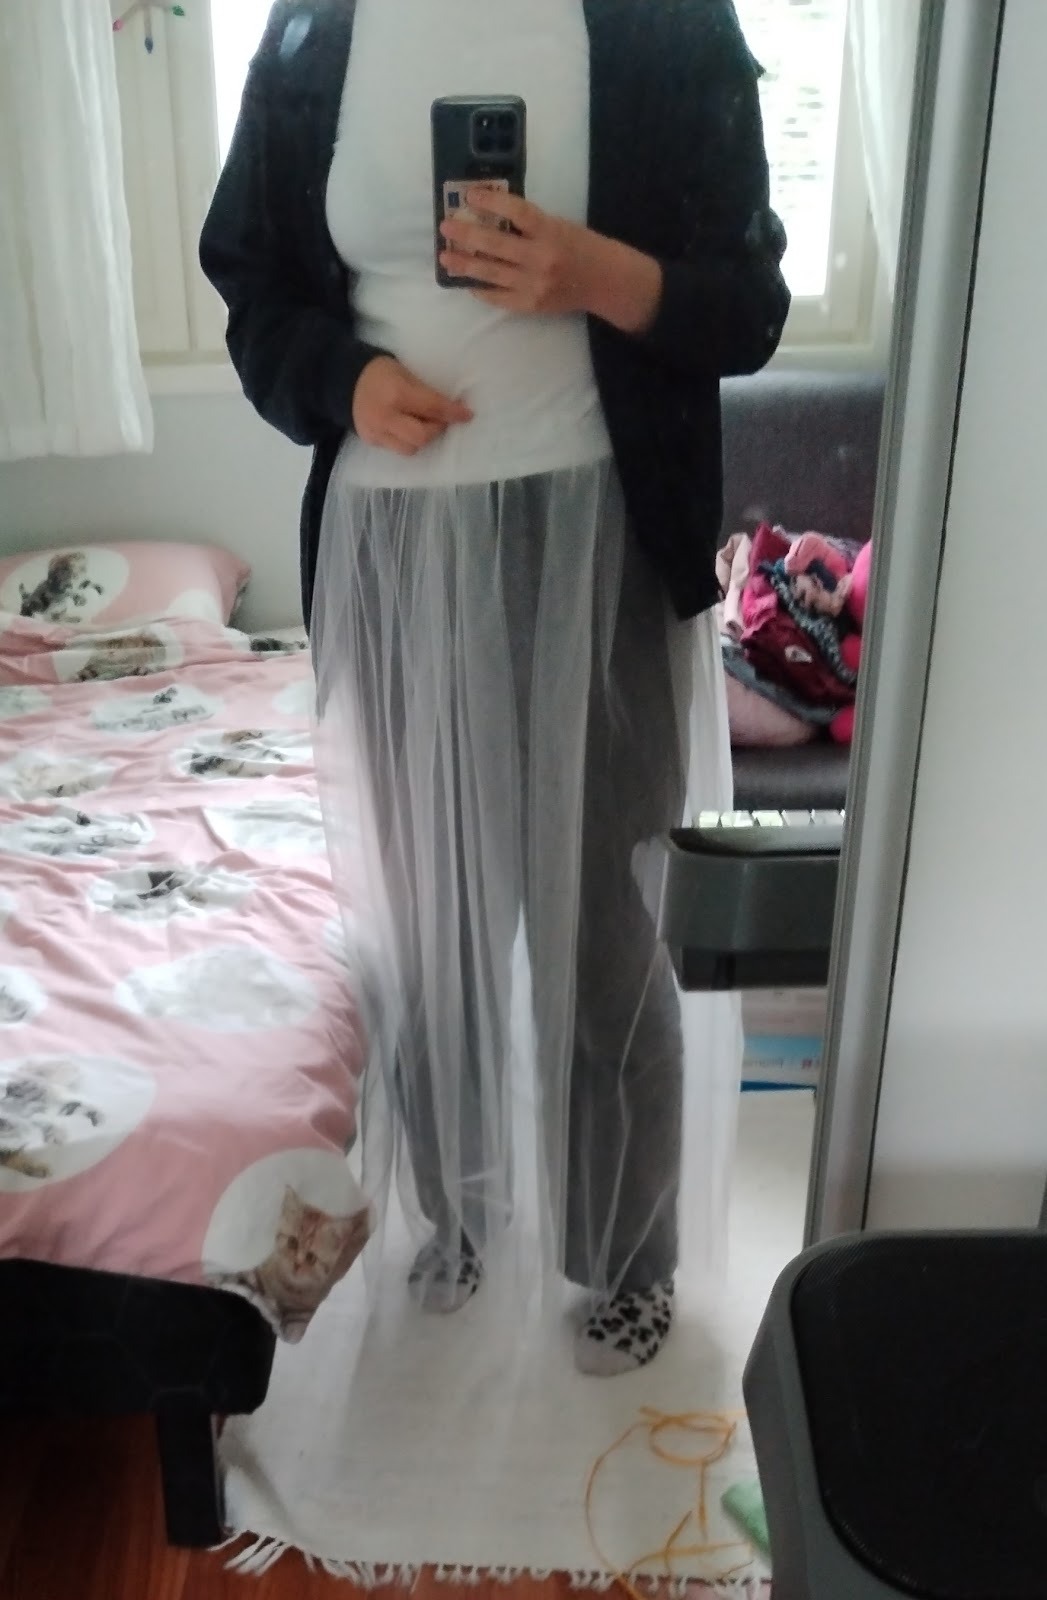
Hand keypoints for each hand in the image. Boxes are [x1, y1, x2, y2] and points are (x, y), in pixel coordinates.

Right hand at [352, 356, 471, 456]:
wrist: (343, 381)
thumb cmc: (380, 371)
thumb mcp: (404, 373)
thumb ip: (425, 392)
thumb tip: (450, 408)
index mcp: (396, 394)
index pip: (431, 408)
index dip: (452, 413)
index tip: (467, 415)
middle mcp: (385, 417)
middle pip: (422, 436)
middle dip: (435, 429)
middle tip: (439, 419)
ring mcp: (376, 432)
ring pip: (410, 448)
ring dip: (421, 438)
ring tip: (419, 423)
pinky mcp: (371, 442)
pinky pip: (396, 449)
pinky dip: (406, 440)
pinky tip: (404, 427)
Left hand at [440, 190, 597, 316]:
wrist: (604, 282)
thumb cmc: (581, 247)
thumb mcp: (559, 225)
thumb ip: (529, 224)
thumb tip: (489, 217)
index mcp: (551, 232)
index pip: (516, 212)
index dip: (491, 202)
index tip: (470, 195)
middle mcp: (541, 259)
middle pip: (495, 245)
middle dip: (466, 235)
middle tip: (445, 226)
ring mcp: (534, 285)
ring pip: (490, 273)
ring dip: (464, 264)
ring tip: (445, 257)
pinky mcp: (530, 305)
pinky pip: (497, 297)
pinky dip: (480, 288)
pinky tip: (466, 280)